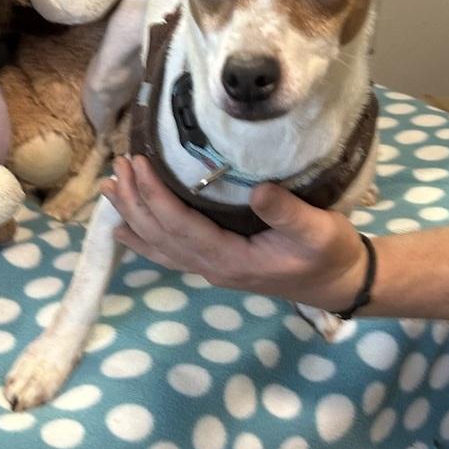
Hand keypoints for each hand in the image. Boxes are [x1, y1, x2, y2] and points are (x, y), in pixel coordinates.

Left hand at [102, 156, 368, 311]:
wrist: (339, 283)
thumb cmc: (329, 254)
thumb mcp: (319, 231)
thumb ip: (288, 214)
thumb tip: (256, 190)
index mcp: (231, 259)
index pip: (180, 225)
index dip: (155, 195)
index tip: (139, 165)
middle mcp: (211, 266)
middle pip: (160, 234)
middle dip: (135, 199)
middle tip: (118, 166)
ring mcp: (209, 268)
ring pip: (158, 244)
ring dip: (132, 215)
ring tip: (109, 189)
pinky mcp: (212, 262)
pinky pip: (167, 251)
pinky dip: (142, 237)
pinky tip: (123, 227)